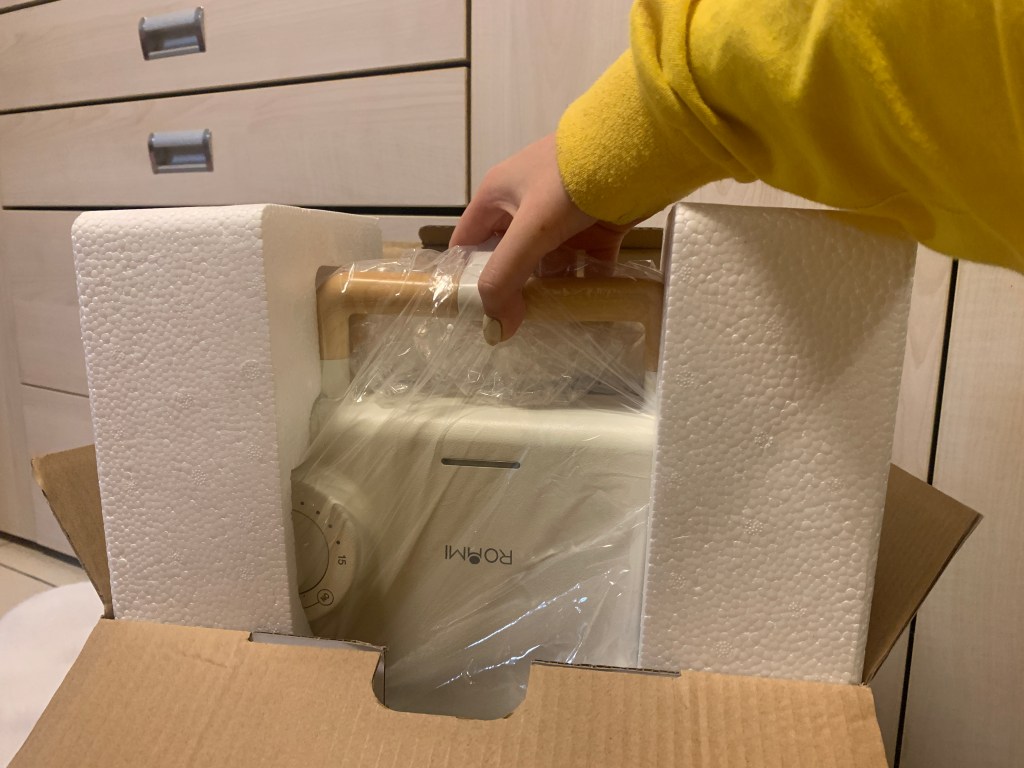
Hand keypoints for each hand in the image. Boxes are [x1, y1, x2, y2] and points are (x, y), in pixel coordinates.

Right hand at [450, 133, 633, 340]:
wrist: (637, 147)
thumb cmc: (570, 178)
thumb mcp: (530, 229)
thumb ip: (506, 278)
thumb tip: (495, 330)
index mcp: (498, 197)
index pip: (469, 243)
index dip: (466, 277)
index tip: (471, 313)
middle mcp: (527, 207)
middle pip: (511, 259)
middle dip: (514, 291)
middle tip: (515, 326)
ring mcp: (563, 218)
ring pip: (551, 264)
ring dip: (552, 290)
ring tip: (552, 322)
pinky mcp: (596, 227)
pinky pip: (587, 263)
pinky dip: (587, 284)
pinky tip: (589, 309)